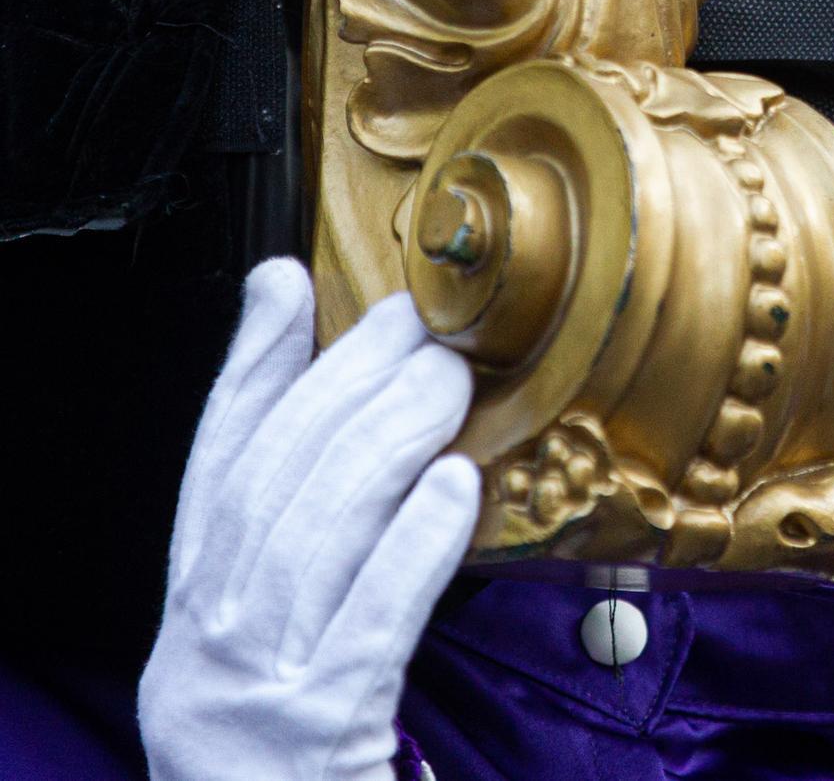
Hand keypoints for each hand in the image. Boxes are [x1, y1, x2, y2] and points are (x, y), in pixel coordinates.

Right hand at [138, 257, 479, 780]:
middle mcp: (206, 642)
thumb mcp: (266, 635)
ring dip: (389, 441)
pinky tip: (456, 488)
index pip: (212, 464)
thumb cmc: (290, 748)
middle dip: (344, 384)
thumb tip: (323, 408)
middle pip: (272, 481)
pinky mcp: (320, 737)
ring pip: (318, 535)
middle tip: (417, 327)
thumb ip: (290, 523)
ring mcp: (255, 692)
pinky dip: (414, 545)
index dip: (248, 365)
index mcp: (192, 609)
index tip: (286, 284)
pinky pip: (372, 623)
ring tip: (447, 383)